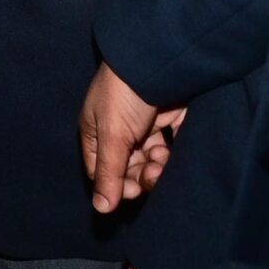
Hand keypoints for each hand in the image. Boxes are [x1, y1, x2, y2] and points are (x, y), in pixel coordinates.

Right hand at [82, 62, 184, 212]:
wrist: (157, 59)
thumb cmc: (123, 94)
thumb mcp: (112, 135)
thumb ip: (108, 173)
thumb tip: (101, 209)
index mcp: (96, 132)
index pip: (102, 171)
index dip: (117, 184)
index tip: (133, 188)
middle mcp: (118, 130)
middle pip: (128, 167)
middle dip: (141, 174)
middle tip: (154, 170)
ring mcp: (144, 125)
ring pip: (150, 159)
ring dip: (157, 165)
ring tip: (163, 157)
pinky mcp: (168, 119)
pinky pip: (170, 145)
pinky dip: (172, 153)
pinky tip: (172, 151)